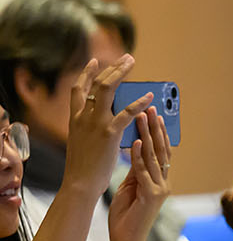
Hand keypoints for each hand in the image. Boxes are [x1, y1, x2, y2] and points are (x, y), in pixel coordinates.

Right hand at [62, 56, 149, 200]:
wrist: (80, 182)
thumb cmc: (83, 167)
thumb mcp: (82, 141)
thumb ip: (90, 127)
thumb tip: (106, 119)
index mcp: (75, 118)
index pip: (78, 89)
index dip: (86, 74)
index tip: (95, 62)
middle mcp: (83, 116)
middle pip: (96, 83)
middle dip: (112, 68)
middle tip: (126, 58)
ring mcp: (95, 123)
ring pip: (107, 89)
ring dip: (121, 73)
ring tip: (133, 63)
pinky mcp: (109, 133)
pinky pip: (127, 112)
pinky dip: (139, 102)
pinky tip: (149, 97)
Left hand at [106, 107, 172, 240]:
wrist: (126, 240)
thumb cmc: (125, 216)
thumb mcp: (131, 187)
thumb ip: (137, 170)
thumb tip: (136, 149)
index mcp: (160, 181)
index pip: (161, 152)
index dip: (159, 133)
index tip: (154, 114)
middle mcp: (164, 183)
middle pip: (162, 151)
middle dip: (156, 129)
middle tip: (151, 109)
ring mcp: (160, 189)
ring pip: (154, 157)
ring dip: (148, 136)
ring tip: (142, 117)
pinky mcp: (151, 196)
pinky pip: (144, 171)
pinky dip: (139, 156)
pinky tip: (136, 142)